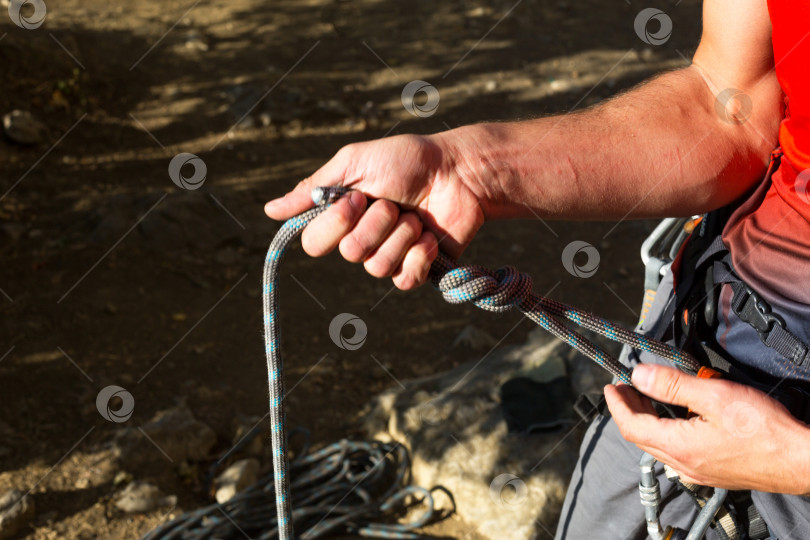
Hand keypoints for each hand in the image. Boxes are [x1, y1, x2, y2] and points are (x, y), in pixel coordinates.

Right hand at [264, 133, 486, 289]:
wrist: (458, 171)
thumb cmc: (408, 160)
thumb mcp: (354, 164)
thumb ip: (312, 189)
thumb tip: (269, 211)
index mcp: (342, 215)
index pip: (313, 242)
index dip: (334, 224)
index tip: (357, 198)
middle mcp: (361, 239)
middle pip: (347, 253)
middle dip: (375, 224)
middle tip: (393, 203)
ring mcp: (389, 255)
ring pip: (376, 267)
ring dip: (401, 235)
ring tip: (417, 216)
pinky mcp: (417, 268)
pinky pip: (402, 280)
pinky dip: (419, 255)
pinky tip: (430, 236)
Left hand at [605, 364, 809, 494]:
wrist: (800, 460)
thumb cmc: (765, 430)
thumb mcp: (714, 396)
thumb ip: (673, 385)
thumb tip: (640, 375)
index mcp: (680, 446)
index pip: (632, 426)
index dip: (617, 405)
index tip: (611, 387)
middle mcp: (684, 464)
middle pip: (641, 437)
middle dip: (628, 410)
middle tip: (625, 388)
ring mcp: (698, 471)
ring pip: (658, 446)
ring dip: (646, 421)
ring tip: (646, 398)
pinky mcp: (711, 472)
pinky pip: (676, 453)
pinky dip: (665, 432)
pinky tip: (675, 419)